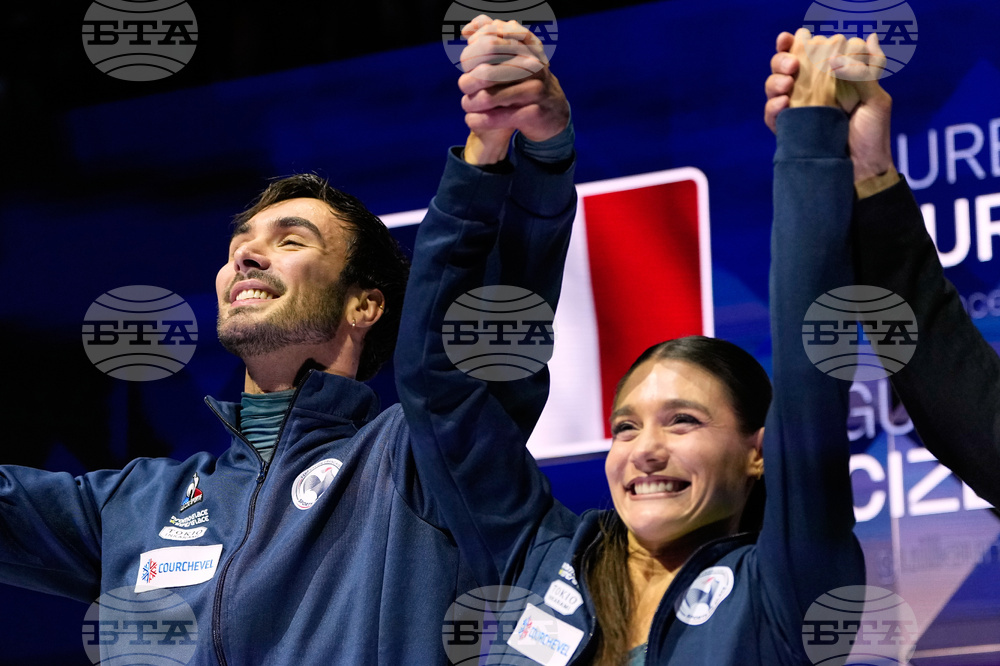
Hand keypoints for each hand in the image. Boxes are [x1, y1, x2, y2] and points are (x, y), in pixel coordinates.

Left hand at [458, 15, 569, 164]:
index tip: (467, 63)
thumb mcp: (514, 54)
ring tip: (467, 104)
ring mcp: (534, 90)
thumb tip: (466, 30)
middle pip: (485, 72)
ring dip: (469, 103)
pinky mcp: (532, 114)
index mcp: (527, 46)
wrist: (552, 112)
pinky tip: (472, 119)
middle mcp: (533, 65)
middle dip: (467, 81)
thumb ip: (491, 36)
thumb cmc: (525, 80)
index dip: (471, 53)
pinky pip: (494, 118)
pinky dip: (477, 120)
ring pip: (487, 98)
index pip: (490, 42)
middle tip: (464, 86)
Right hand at [765, 30, 893, 183]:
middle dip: (781, 60)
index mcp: (828, 80)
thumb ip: (868, 70)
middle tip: (792, 66)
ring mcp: (797, 112)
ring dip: (774, 82)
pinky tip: (782, 104)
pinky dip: (772, 107)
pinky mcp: (788, 132)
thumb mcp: (876, 99)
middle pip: (784, 68)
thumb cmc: (872, 136)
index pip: (806, 55)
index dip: (793, 44)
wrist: (862, 172)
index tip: (790, 37)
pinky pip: (772, 116)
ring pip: (773, 88)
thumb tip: (867, 37)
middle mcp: (809, 93)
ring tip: (786, 85)